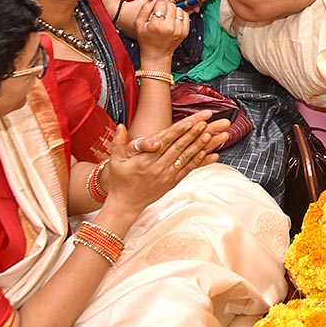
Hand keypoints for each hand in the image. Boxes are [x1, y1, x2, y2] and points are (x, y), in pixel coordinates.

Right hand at [105, 114, 225, 213]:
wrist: (125, 205)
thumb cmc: (119, 181)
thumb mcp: (115, 161)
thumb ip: (118, 142)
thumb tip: (120, 126)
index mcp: (145, 161)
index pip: (165, 142)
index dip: (178, 131)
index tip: (190, 122)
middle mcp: (158, 168)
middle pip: (179, 147)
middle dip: (193, 134)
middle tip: (206, 123)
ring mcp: (167, 176)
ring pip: (186, 158)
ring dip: (199, 146)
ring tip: (210, 134)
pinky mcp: (172, 182)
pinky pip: (188, 170)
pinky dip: (199, 161)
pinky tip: (208, 153)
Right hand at [134, 0, 189, 60]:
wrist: (157, 54)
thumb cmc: (145, 39)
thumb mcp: (138, 24)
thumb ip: (144, 9)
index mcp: (157, 25)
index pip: (161, 3)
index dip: (157, 4)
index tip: (155, 10)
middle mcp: (170, 27)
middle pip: (171, 5)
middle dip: (165, 7)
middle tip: (161, 13)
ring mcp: (179, 30)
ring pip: (179, 9)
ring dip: (173, 10)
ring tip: (167, 17)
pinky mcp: (185, 31)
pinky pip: (186, 16)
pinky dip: (180, 15)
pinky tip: (173, 19)